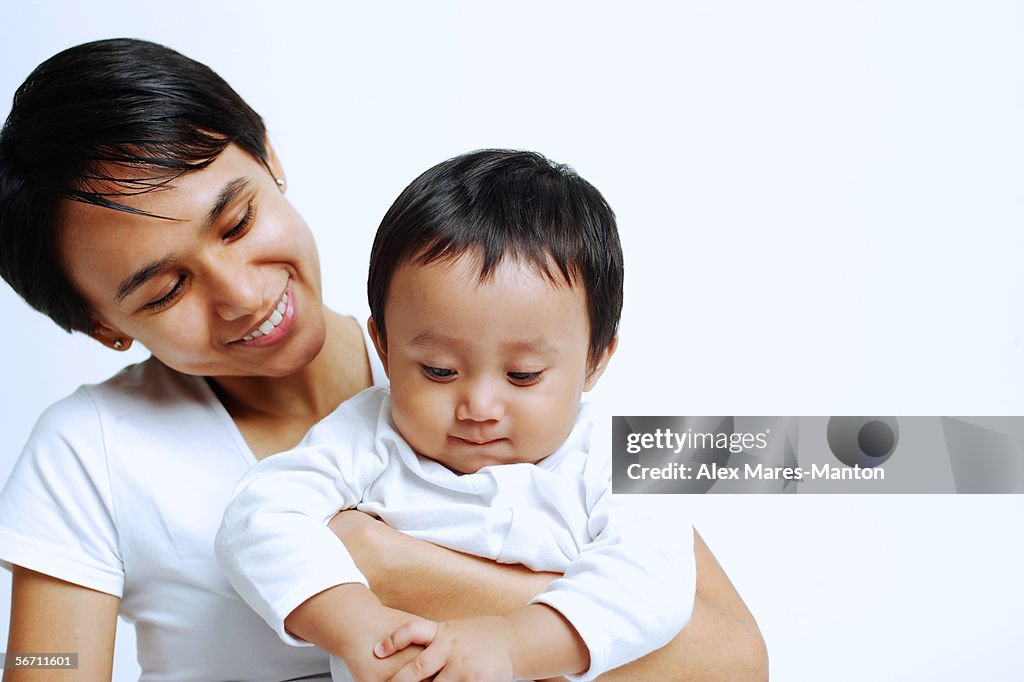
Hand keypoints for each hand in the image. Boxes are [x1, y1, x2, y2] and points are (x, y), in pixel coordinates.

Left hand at [376, 615, 516, 681]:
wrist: (512, 640)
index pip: (413, 631)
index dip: (393, 640)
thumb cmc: (476, 637)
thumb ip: (432, 644)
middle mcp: (451, 648)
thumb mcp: (452, 632)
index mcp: (443, 632)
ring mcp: (464, 668)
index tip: (377, 651)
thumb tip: (396, 655)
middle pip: (417, 669)